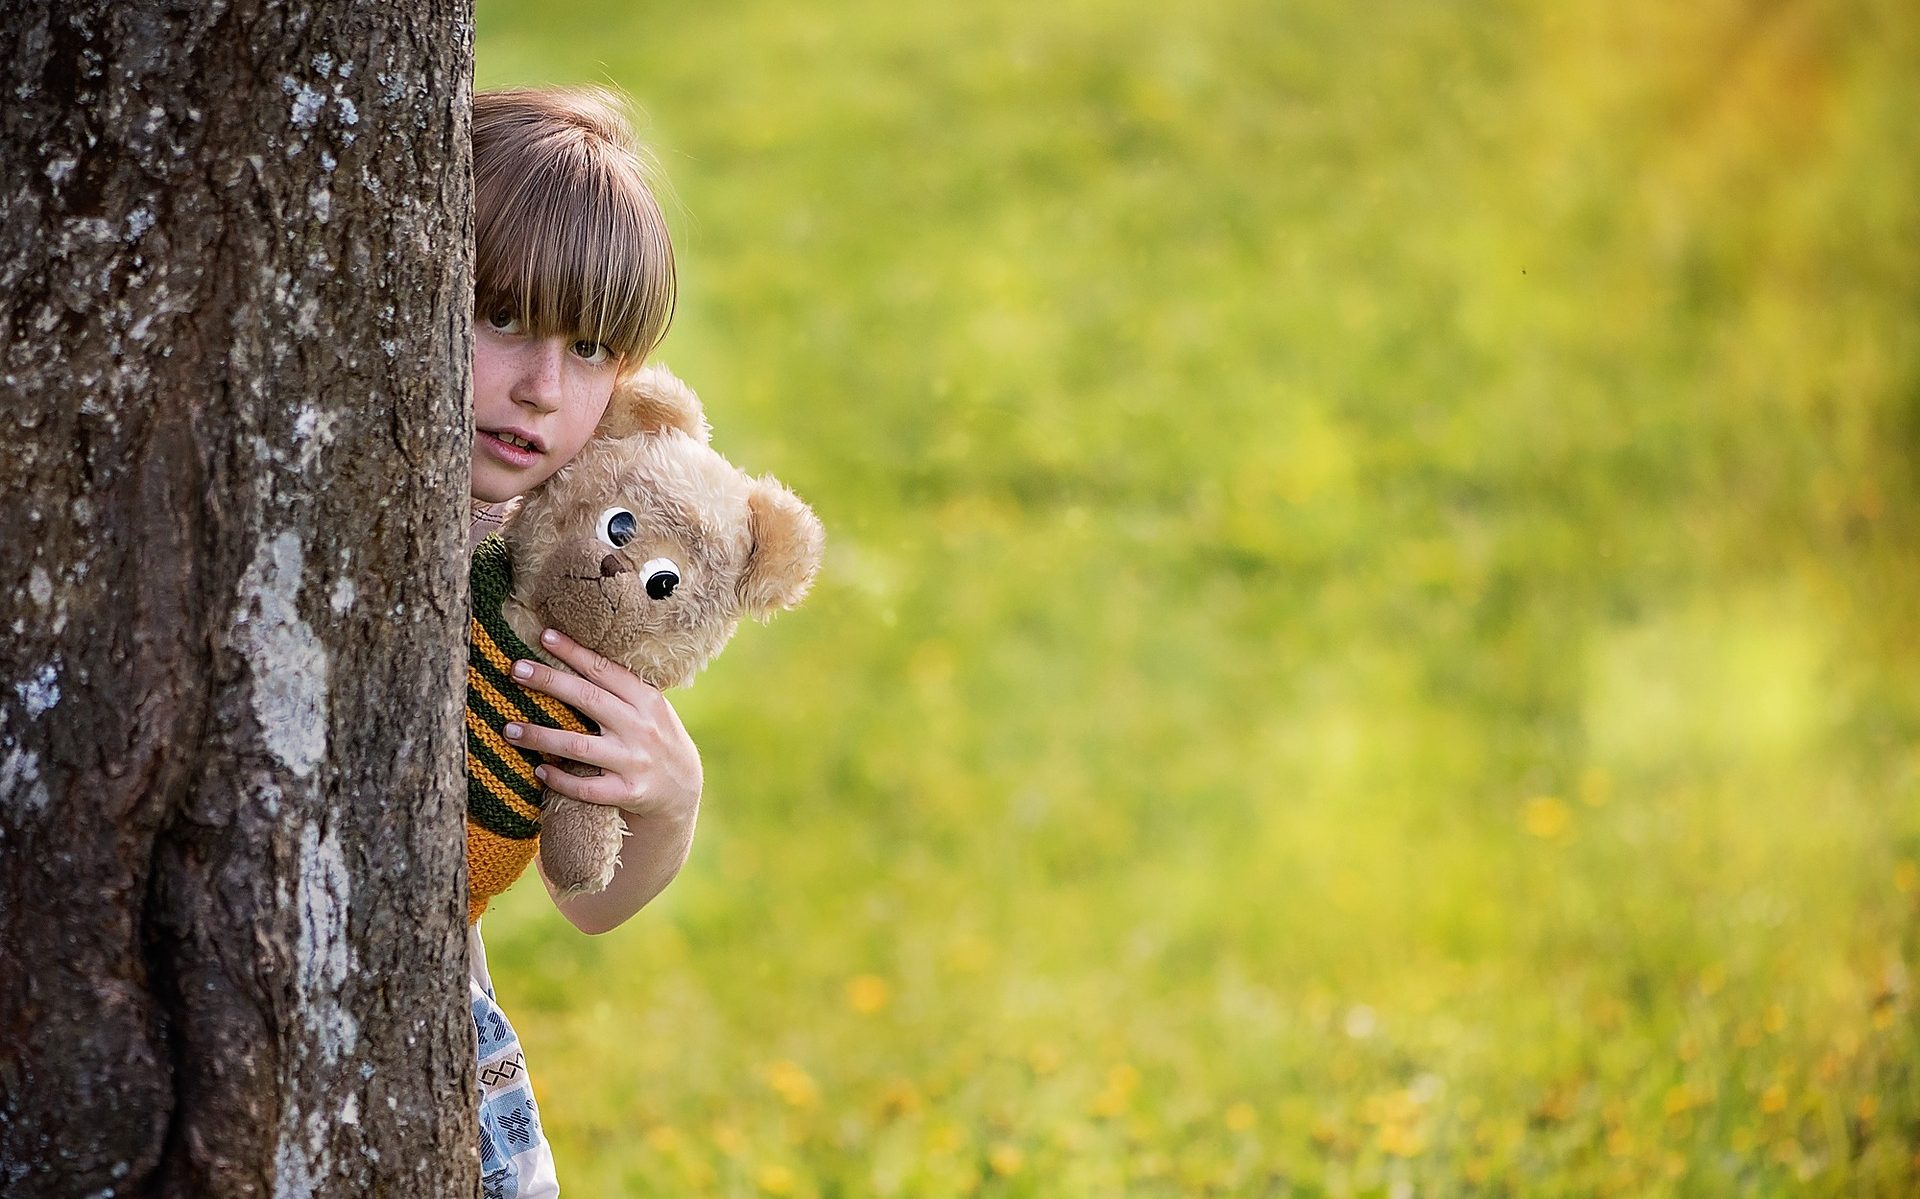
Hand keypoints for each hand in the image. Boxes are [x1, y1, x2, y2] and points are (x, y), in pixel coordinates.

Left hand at [501, 627, 702, 824]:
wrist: (683, 789)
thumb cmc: (656, 738)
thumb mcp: (650, 708)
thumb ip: (620, 690)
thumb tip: (571, 658)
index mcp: (647, 700)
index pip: (605, 670)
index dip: (574, 652)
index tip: (545, 637)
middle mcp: (641, 727)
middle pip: (588, 698)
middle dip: (549, 681)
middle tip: (516, 669)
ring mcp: (634, 761)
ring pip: (578, 745)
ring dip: (540, 736)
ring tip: (509, 729)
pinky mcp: (627, 792)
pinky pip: (585, 787)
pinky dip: (559, 779)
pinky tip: (539, 770)